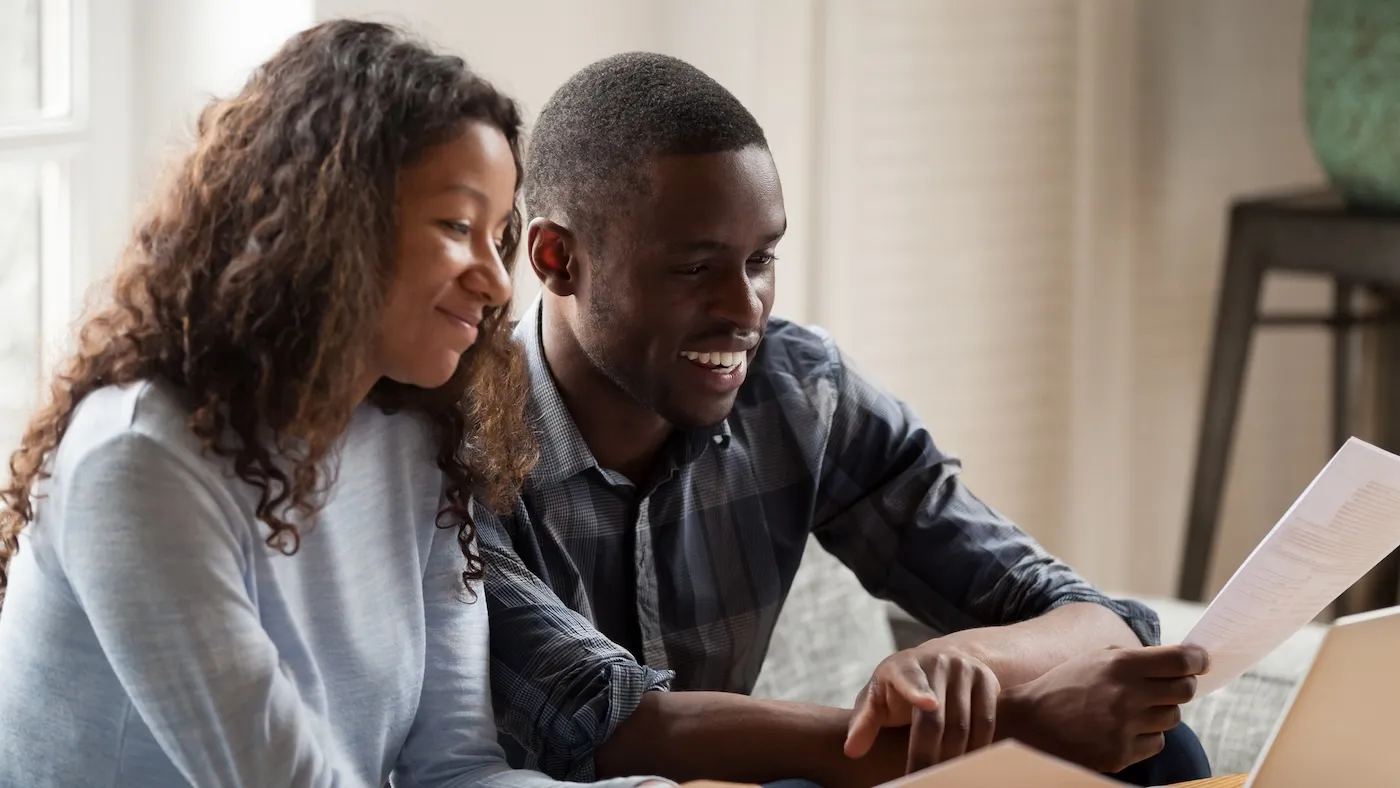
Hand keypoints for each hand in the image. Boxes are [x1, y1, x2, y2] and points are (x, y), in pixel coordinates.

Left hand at [844, 642, 1000, 772]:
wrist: (936, 661)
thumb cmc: (897, 688)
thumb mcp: (876, 698)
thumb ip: (864, 722)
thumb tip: (852, 751)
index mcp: (903, 665)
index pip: (909, 678)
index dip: (917, 691)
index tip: (928, 703)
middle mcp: (937, 662)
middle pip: (937, 717)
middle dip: (929, 754)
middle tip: (922, 780)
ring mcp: (965, 669)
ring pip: (964, 723)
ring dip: (955, 756)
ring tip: (944, 778)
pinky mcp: (987, 680)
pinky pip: (986, 721)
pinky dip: (978, 747)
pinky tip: (967, 765)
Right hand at [996, 644, 1208, 772]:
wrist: (1029, 721)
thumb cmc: (1065, 685)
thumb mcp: (1096, 659)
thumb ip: (1136, 658)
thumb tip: (1179, 662)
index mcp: (1121, 664)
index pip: (1180, 662)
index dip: (1197, 660)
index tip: (1200, 661)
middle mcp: (1127, 695)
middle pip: (1184, 690)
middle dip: (1180, 686)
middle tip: (1168, 686)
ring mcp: (1125, 727)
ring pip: (1171, 718)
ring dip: (1159, 712)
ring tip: (1132, 710)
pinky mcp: (1121, 753)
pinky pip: (1156, 743)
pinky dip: (1145, 736)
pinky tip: (1121, 729)